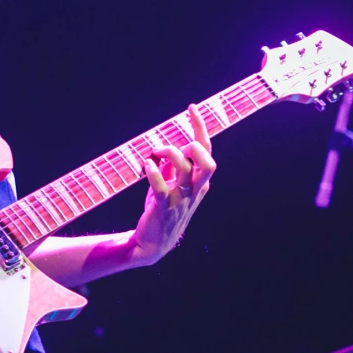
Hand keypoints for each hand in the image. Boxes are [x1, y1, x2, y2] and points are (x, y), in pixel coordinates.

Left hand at [129, 104, 215, 263]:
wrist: (153, 244)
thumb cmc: (161, 210)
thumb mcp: (169, 185)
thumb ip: (171, 166)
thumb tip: (166, 146)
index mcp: (199, 183)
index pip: (206, 151)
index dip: (200, 128)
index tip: (191, 108)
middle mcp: (194, 190)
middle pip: (208, 162)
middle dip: (192, 146)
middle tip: (171, 147)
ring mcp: (180, 200)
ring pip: (185, 170)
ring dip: (167, 153)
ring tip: (152, 154)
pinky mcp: (163, 208)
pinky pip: (161, 187)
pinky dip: (153, 172)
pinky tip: (145, 166)